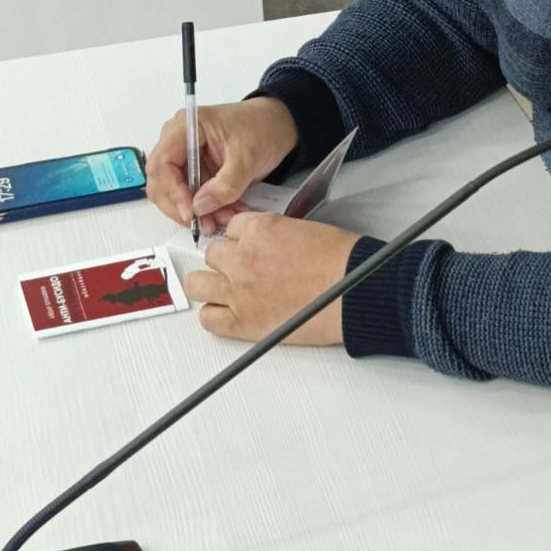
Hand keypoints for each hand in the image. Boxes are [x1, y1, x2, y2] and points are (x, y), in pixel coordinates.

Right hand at [145, 97, 298, 235]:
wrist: (278, 125)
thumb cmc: (262, 127)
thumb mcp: (248, 157)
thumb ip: (225, 185)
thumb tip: (200, 207)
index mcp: (187, 126)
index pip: (162, 162)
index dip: (172, 190)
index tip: (190, 211)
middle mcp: (179, 141)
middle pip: (162, 182)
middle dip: (181, 207)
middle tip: (204, 223)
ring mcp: (186, 157)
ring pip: (175, 194)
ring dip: (195, 212)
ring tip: (222, 219)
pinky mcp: (196, 171)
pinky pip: (191, 197)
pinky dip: (206, 209)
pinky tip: (225, 213)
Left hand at [182, 212, 359, 344]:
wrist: (353, 291)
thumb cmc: (340, 260)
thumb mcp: (304, 228)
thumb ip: (275, 233)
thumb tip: (268, 245)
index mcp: (259, 230)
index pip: (232, 228)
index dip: (241, 239)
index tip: (247, 247)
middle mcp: (243, 258)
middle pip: (213, 253)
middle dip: (225, 259)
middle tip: (239, 268)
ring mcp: (239, 291)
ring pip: (198, 284)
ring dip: (209, 284)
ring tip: (221, 289)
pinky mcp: (243, 323)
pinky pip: (209, 319)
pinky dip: (214, 315)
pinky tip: (225, 313)